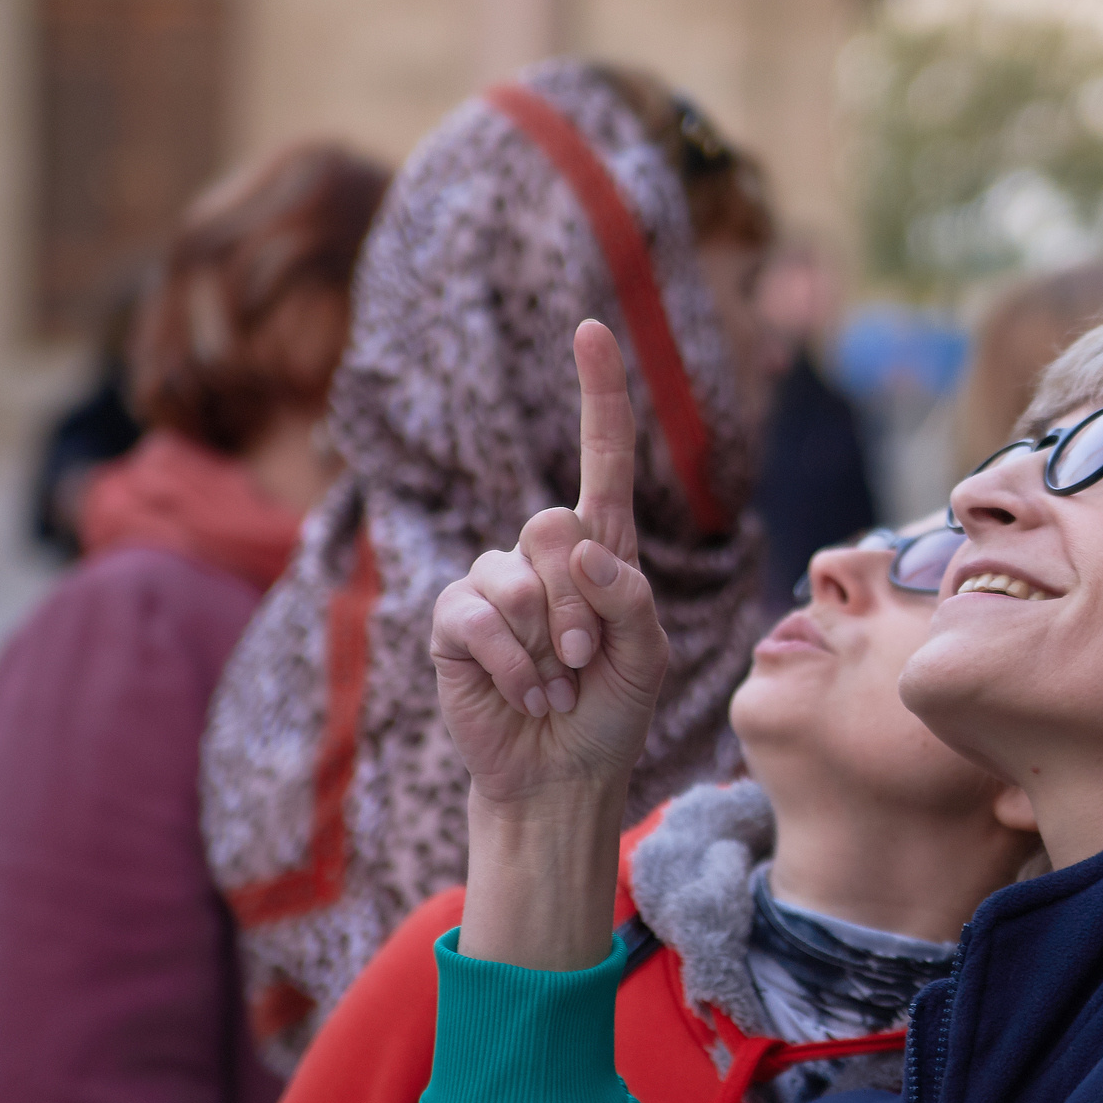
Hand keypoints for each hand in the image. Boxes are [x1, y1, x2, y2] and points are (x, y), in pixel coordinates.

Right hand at [431, 320, 667, 807]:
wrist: (562, 773)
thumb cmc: (611, 712)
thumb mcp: (649, 656)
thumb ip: (630, 598)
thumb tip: (581, 550)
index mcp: (601, 550)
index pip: (600, 457)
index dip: (599, 395)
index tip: (593, 329)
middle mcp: (543, 555)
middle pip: (555, 525)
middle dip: (581, 606)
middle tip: (585, 662)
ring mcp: (494, 583)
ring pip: (520, 579)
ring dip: (549, 646)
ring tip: (557, 685)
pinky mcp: (454, 620)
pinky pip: (481, 617)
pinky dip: (514, 666)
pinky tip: (526, 696)